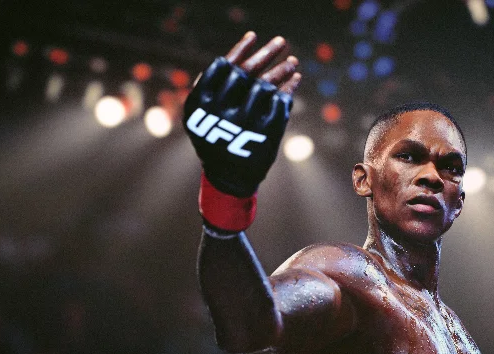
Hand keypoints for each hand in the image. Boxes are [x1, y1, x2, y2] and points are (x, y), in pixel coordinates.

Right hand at [184, 32, 301, 198]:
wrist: (228, 177)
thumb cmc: (216, 138)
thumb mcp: (204, 114)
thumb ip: (213, 87)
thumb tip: (234, 55)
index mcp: (199, 105)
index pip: (221, 67)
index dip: (239, 50)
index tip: (253, 37)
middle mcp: (218, 114)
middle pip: (246, 72)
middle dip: (266, 53)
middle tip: (281, 41)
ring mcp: (242, 125)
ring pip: (265, 87)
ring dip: (282, 71)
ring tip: (293, 61)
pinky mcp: (263, 136)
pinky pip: (279, 105)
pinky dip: (288, 90)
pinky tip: (295, 80)